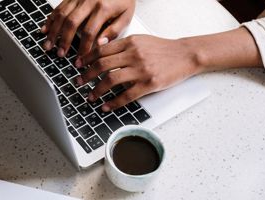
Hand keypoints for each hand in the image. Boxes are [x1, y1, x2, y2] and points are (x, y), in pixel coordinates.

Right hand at [41, 0, 134, 57]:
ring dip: (53, 31)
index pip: (90, 32)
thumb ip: (114, 31)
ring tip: (48, 45)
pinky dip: (50, 19)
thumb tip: (100, 44)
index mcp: (103, 8)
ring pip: (62, 15)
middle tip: (60, 54)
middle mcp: (88, 1)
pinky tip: (45, 29)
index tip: (81, 59)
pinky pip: (59, 7)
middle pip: (71, 23)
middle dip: (64, 41)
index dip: (83, 48)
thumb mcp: (126, 15)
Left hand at [76, 35, 202, 110]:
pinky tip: (106, 106)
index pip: (102, 50)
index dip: (86, 58)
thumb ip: (123, 45)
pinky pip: (126, 95)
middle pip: (102, 65)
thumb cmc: (163, 49)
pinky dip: (113, 102)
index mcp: (130, 42)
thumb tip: (102, 49)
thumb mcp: (141, 40)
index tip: (78, 65)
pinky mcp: (149, 84)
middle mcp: (134, 54)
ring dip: (97, 90)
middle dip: (86, 75)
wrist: (185, 55)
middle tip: (78, 82)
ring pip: (111, 80)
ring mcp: (141, 70)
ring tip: (90, 96)